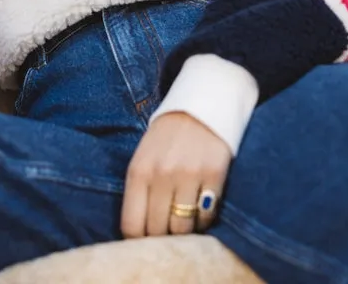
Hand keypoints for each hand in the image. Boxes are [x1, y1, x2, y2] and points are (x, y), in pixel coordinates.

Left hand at [121, 112, 231, 237]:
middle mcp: (162, 175)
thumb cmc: (168, 137)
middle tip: (168, 232)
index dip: (139, 241)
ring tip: (186, 220)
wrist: (204, 104)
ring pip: (183, 228)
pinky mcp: (215, 174)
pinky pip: (207, 216)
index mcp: (138, 172)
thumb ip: (139, 191)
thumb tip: (140, 233)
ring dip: (185, 231)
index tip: (146, 242)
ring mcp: (189, 175)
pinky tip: (202, 207)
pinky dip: (204, 219)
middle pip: (158, 231)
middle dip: (162, 238)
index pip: (132, 226)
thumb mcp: (144, 157)